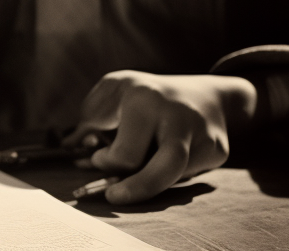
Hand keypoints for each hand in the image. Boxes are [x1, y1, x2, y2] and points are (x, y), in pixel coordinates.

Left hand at [65, 71, 256, 204]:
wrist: (205, 93)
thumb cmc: (145, 94)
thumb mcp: (113, 92)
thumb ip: (90, 119)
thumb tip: (69, 147)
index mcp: (143, 96)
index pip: (126, 151)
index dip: (107, 164)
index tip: (99, 160)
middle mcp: (176, 114)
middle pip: (164, 167)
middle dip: (137, 189)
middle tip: (114, 197)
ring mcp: (202, 133)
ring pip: (178, 176)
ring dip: (152, 185)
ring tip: (132, 186)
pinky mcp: (218, 150)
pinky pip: (190, 175)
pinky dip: (171, 177)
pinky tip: (162, 165)